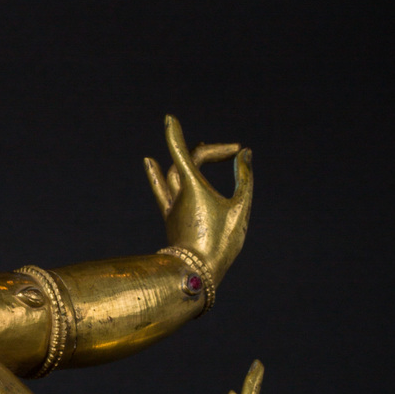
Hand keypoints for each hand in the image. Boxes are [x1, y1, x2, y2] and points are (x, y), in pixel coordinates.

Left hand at [144, 114, 252, 281]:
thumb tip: (245, 155)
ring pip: (174, 173)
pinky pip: (161, 190)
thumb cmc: (221, 244)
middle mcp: (178, 193)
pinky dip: (157, 174)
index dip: (174, 133)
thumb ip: (244, 179)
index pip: (182, 152)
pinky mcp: (171, 217)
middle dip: (210, 150)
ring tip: (205, 150)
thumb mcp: (240, 209)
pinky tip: (149, 162)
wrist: (196, 275)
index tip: (169, 117)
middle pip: (187, 160)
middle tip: (234, 152)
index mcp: (193, 187)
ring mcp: (172, 206)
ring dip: (188, 158)